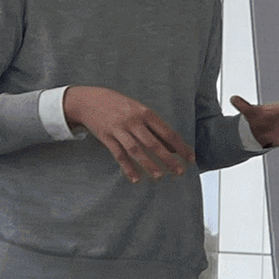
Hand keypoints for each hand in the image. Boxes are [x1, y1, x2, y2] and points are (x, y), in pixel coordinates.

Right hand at [62, 85, 194, 182]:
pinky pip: (119, 155)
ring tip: (160, 176)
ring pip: (137, 150)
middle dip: (168, 159)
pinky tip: (136, 179)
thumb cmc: (117, 105)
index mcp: (144, 112)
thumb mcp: (137, 110)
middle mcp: (133, 120)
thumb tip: (171, 146)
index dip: (180, 146)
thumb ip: (153, 127)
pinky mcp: (106, 137)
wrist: (88, 100)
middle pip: (154, 143)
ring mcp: (119, 129)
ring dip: (149, 165)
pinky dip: (128, 168)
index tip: (190, 158)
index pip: (167, 132)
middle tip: (180, 172)